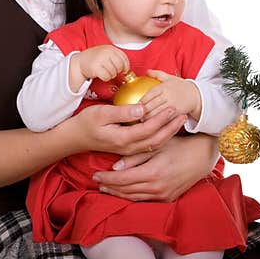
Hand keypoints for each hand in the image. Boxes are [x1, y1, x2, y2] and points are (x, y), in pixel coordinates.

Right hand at [60, 102, 185, 156]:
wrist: (75, 138)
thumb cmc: (86, 122)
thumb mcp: (101, 113)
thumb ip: (123, 111)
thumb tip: (142, 108)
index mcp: (122, 138)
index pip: (148, 130)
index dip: (162, 120)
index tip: (172, 108)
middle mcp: (128, 147)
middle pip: (156, 140)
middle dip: (172, 128)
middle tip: (184, 115)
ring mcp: (129, 150)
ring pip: (155, 144)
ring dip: (169, 133)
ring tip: (180, 120)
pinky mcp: (129, 148)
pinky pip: (149, 145)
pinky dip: (161, 137)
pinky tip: (168, 128)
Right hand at [70, 45, 129, 88]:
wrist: (79, 62)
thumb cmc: (96, 59)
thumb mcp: (106, 53)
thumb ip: (117, 58)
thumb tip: (128, 70)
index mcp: (110, 48)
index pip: (124, 58)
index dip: (126, 66)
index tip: (124, 70)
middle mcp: (106, 52)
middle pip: (120, 66)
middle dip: (118, 71)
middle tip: (112, 71)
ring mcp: (100, 59)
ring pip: (114, 72)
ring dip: (111, 75)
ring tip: (105, 72)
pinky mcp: (95, 68)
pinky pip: (107, 77)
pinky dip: (106, 78)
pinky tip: (101, 75)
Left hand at [93, 134, 219, 201]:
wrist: (202, 156)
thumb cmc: (179, 146)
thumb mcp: (157, 146)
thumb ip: (135, 157)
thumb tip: (115, 167)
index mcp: (153, 172)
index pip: (122, 179)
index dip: (107, 178)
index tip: (96, 175)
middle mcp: (157, 187)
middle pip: (126, 191)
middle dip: (109, 187)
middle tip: (97, 182)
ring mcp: (163, 195)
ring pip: (134, 198)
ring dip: (118, 194)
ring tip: (106, 188)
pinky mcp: (168, 198)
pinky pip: (145, 200)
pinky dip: (132, 196)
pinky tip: (124, 192)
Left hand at [138, 70, 201, 120]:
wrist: (196, 95)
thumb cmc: (181, 86)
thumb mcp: (170, 78)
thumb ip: (157, 74)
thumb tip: (147, 71)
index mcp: (163, 87)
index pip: (148, 95)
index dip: (140, 102)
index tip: (134, 107)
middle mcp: (167, 96)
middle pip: (150, 106)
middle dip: (141, 112)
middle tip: (134, 116)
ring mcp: (172, 105)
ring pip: (156, 114)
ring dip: (148, 119)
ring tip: (141, 121)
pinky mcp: (177, 113)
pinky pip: (165, 119)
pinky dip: (158, 123)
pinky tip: (152, 125)